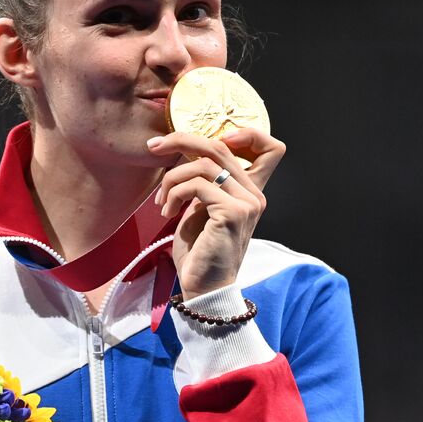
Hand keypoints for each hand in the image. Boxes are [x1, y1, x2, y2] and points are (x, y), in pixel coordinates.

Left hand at [148, 128, 285, 297]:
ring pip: (203, 164)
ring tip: (162, 201)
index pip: (269, 147)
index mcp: (251, 191)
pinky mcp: (232, 213)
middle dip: (181, 140)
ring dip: (172, 178)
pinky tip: (167, 211)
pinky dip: (175, 193)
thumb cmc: (199, 251)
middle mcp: (255, 194)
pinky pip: (196, 185)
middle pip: (220, 146)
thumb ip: (203, 180)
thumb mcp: (200, 207)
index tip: (204, 142)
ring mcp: (247, 203)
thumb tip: (182, 149)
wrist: (203, 288)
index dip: (245, 133)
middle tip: (153, 147)